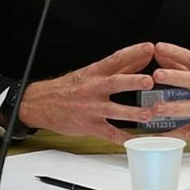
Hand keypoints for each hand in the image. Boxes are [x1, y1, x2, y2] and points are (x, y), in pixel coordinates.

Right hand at [18, 42, 154, 143]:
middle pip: (115, 83)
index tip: (149, 48)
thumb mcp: (93, 71)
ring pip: (113, 110)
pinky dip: (123, 139)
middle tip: (149, 81)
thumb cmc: (69, 87)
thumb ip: (122, 65)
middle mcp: (94, 89)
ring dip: (131, 112)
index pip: (115, 59)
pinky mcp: (89, 126)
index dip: (133, 52)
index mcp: (95, 72)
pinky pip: (109, 134)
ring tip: (148, 114)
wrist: (40, 104)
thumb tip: (144, 56)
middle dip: (132, 81)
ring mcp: (91, 108)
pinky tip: (137, 141)